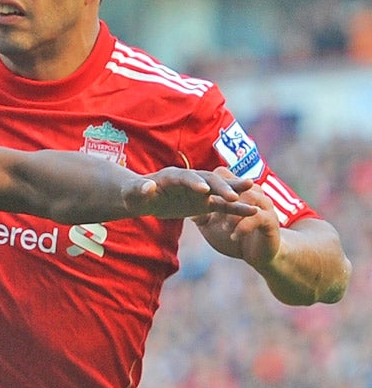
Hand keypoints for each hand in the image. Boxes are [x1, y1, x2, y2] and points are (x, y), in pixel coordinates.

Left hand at [124, 166, 257, 219]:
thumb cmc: (134, 195)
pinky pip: (222, 205)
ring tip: (253, 192)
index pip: (185, 177)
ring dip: (235, 190)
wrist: (142, 198)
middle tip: (233, 195)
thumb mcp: (133, 195)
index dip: (194, 182)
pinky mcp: (205, 202)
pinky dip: (236, 208)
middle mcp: (189, 180)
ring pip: (220, 189)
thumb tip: (148, 187)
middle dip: (220, 187)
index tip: (204, 190)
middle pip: (207, 180)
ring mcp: (199, 191)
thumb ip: (140, 190)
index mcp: (172, 176)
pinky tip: (252, 211)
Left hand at [192, 166, 280, 268]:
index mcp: (235, 191)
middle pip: (236, 183)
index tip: (191, 190)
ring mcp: (263, 205)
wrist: (258, 254)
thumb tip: (180, 206)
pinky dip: (243, 226)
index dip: (207, 180)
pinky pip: (257, 218)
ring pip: (249, 198)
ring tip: (223, 226)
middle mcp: (251, 193)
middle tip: (206, 204)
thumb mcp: (212, 226)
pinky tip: (233, 236)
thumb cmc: (233, 236)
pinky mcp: (270, 220)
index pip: (222, 175)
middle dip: (222, 193)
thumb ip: (199, 215)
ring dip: (233, 213)